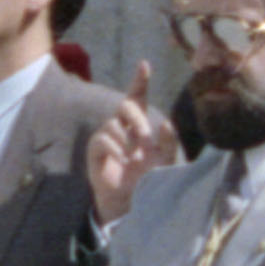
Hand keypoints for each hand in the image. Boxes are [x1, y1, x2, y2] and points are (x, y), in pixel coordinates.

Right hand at [86, 64, 176, 225]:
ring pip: (113, 123)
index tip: (144, 65)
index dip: (139, 81)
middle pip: (126, 105)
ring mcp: (107, 137)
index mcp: (139, 124)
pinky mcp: (95, 150)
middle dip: (137, 118)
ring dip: (126, 139)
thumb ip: (169, 141)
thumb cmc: (149, 178)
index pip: (137, 97)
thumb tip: (166, 122)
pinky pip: (102, 139)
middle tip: (145, 137)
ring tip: (133, 157)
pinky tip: (123, 160)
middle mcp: (122, 126)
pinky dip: (114, 149)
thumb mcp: (165, 159)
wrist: (133, 200)